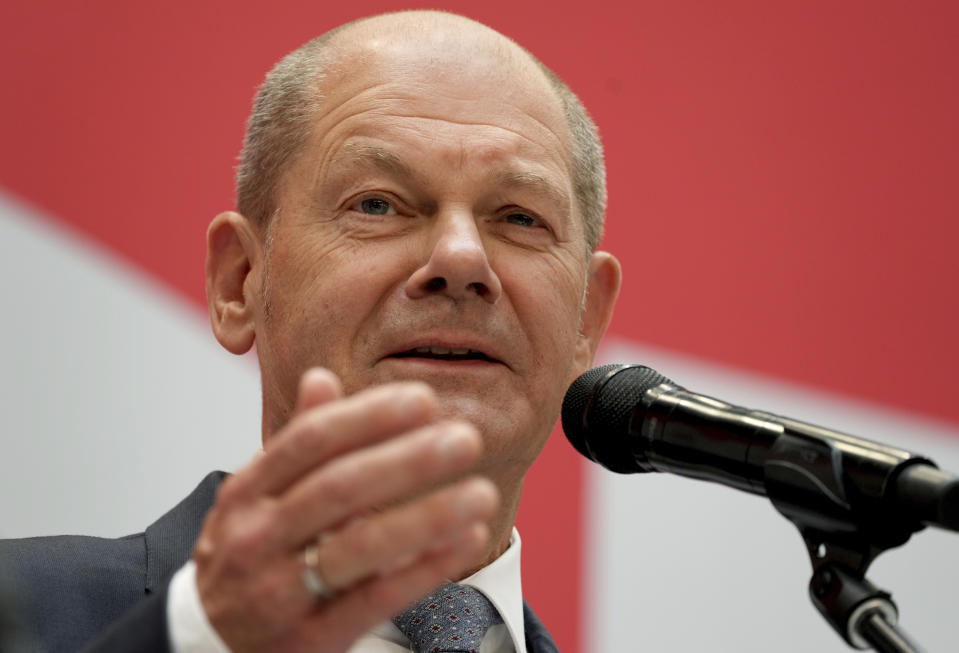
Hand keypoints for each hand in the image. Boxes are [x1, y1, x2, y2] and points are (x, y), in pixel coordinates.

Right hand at [193, 368, 499, 652]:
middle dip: (407, 461)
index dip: (368, 416)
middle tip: (466, 440)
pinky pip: (374, 601)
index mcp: (246, 492)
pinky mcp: (308, 640)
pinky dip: (424, 569)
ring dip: (426, 517)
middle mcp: (256, 538)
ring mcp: (278, 592)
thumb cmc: (248, 557)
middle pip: (338, 489)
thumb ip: (295, 443)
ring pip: (358, 547)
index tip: (424, 399)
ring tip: (480, 493)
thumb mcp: (255, 497)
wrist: (207, 645)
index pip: (309, 442)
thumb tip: (322, 377)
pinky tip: (465, 541)